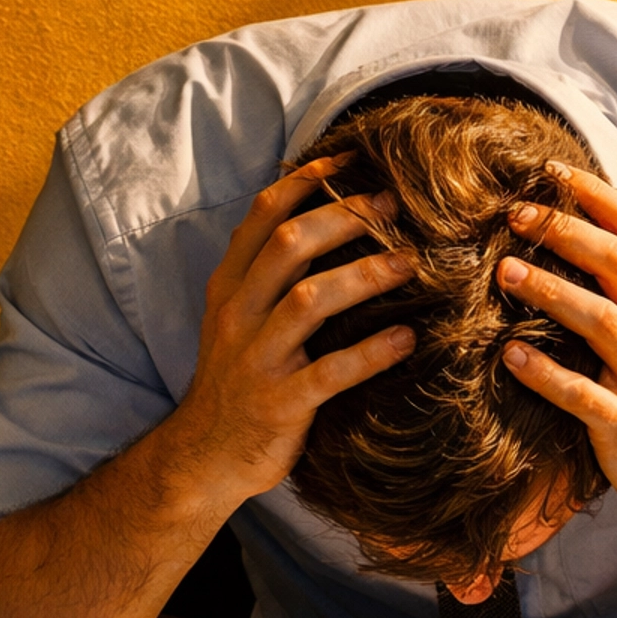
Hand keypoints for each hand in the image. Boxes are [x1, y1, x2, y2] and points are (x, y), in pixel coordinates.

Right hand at [173, 158, 415, 506]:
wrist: (204, 457)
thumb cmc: (237, 382)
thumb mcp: (236, 320)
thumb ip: (266, 275)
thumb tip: (322, 223)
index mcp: (229, 287)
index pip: (264, 216)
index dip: (308, 182)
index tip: (351, 160)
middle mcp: (238, 314)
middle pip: (291, 245)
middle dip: (347, 218)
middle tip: (395, 206)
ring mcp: (257, 359)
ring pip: (310, 300)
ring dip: (366, 275)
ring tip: (412, 263)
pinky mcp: (280, 403)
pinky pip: (331, 372)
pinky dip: (372, 353)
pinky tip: (407, 339)